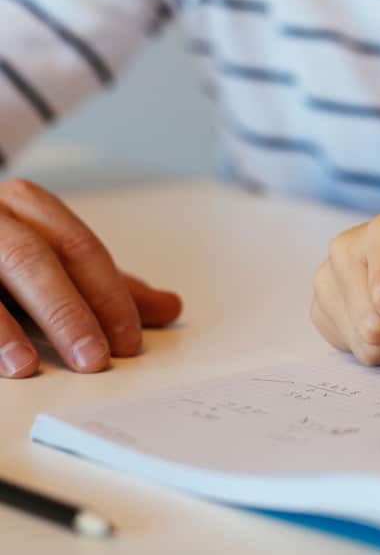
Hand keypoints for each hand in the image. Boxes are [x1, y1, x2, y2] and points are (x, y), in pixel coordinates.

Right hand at [0, 179, 182, 377]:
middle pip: (32, 260)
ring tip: (29, 368)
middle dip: (66, 313)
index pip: (79, 248)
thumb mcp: (53, 261)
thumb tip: (169, 308)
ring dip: (5, 328)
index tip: (129, 342)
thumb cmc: (1, 250)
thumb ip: (106, 285)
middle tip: (95, 360)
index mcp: (27, 205)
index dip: (108, 295)